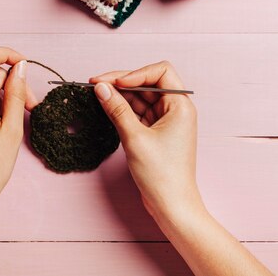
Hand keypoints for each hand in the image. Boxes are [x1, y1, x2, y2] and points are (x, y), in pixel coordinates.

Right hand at [90, 61, 200, 218]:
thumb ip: (117, 109)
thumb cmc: (163, 175)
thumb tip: (102, 88)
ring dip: (120, 95)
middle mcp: (175, 109)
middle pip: (147, 83)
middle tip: (96, 84)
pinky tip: (107, 107)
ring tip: (97, 94)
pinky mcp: (155, 132)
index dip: (136, 73)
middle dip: (122, 82)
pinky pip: (137, 112)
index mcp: (180, 106)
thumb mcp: (135, 138)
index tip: (115, 82)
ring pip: (140, 97)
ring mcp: (165, 121)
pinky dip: (122, 109)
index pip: (160, 72)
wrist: (171, 205)